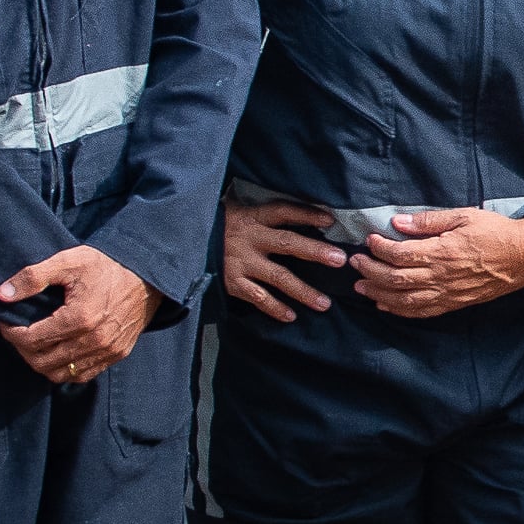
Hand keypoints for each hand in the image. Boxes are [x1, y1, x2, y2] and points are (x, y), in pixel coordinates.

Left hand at [0, 246, 159, 384]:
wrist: (147, 273)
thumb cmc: (105, 265)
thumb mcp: (67, 261)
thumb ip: (32, 277)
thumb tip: (1, 295)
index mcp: (79, 318)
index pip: (30, 340)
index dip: (10, 332)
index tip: (6, 320)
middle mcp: (94, 340)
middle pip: (41, 362)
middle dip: (22, 349)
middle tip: (19, 332)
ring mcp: (107, 350)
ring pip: (59, 374)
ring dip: (41, 362)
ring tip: (36, 343)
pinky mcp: (117, 354)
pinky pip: (81, 375)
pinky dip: (64, 369)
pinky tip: (59, 351)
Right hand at [220, 199, 345, 322]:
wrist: (183, 242)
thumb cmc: (219, 225)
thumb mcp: (238, 210)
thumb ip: (264, 213)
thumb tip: (301, 207)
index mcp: (252, 217)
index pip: (284, 213)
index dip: (307, 215)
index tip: (330, 221)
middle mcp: (250, 239)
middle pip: (288, 244)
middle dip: (315, 252)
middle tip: (340, 260)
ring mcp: (241, 262)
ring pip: (278, 277)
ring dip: (303, 291)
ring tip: (324, 303)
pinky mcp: (232, 282)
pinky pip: (258, 297)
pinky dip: (274, 308)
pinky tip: (292, 316)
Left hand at [350, 207, 523, 317]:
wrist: (522, 258)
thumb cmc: (494, 232)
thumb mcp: (463, 216)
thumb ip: (429, 221)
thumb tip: (398, 223)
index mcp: (442, 252)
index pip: (400, 254)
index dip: (379, 248)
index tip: (369, 239)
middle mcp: (441, 276)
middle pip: (396, 278)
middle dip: (371, 271)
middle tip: (356, 263)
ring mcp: (446, 293)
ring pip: (403, 299)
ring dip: (378, 294)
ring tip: (361, 287)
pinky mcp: (452, 303)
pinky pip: (421, 312)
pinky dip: (399, 310)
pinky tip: (385, 305)